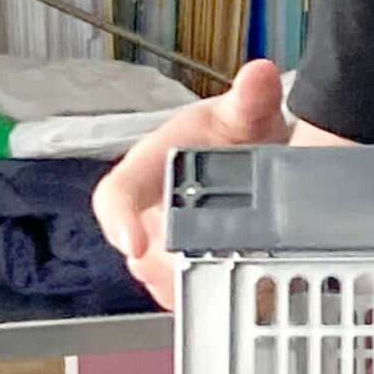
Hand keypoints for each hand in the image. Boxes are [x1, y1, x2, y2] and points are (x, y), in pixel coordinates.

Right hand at [95, 58, 290, 309]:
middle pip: (144, 253)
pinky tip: (254, 287)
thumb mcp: (241, 113)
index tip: (131, 241)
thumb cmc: (230, 133)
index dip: (117, 219)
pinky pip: (188, 298)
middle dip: (184, 261)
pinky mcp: (179, 277)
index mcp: (146, 169)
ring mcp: (158, 250)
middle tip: (231, 257)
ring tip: (251, 265)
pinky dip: (219, 298)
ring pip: (167, 281)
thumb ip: (250, 98)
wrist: (246, 156)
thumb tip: (259, 74)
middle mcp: (143, 215)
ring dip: (203, 281)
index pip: (115, 195)